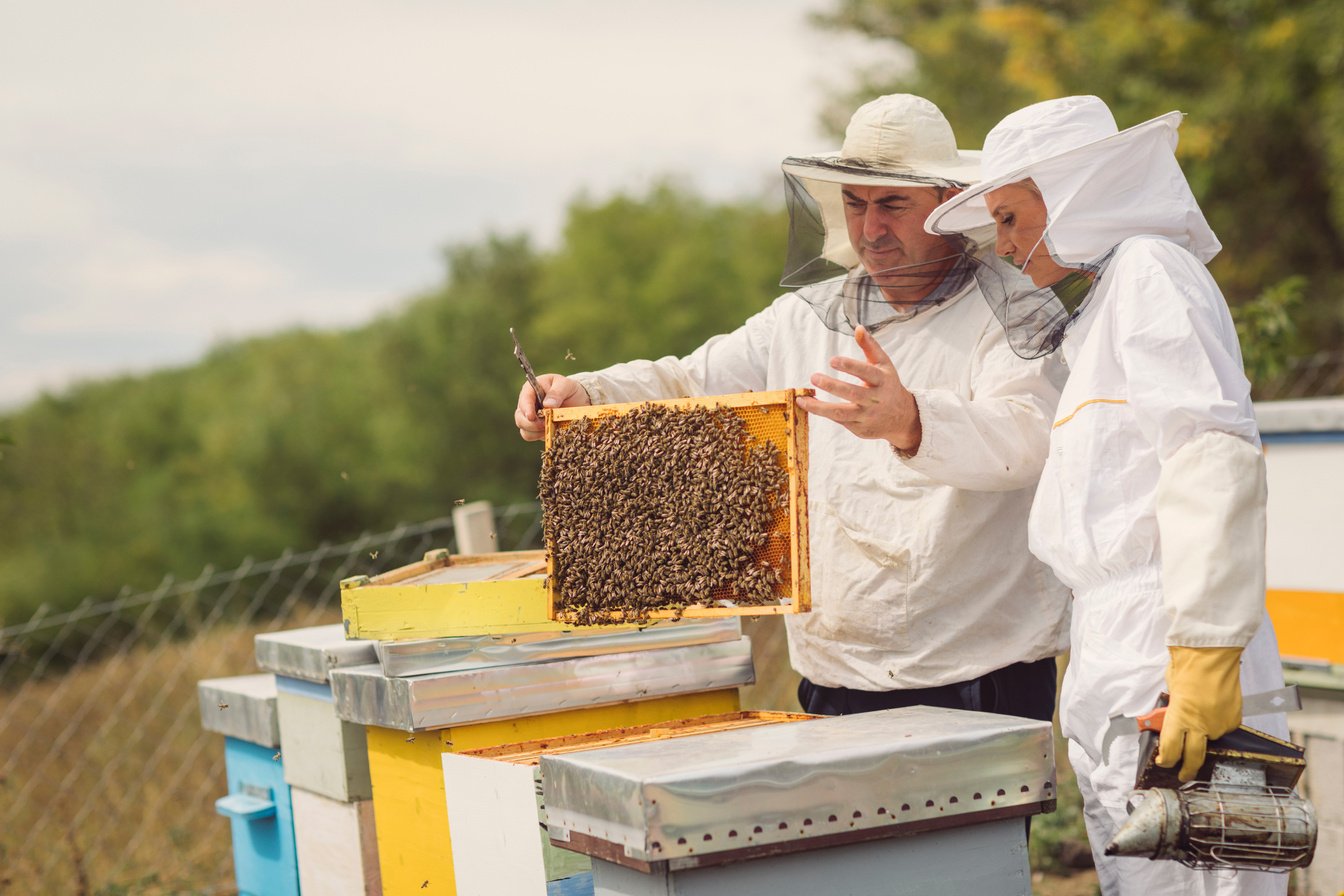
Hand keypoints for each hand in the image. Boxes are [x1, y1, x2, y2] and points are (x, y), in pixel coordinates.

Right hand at [514, 374, 590, 441]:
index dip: (526, 409)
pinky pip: (534, 437)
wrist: (577, 400)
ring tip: (550, 428)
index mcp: (531, 391)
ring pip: (525, 431)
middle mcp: (527, 406)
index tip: (531, 417)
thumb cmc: (568, 389)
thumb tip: (548, 404)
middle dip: (530, 424)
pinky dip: (542, 437)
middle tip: (544, 425)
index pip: (524, 400)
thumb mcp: (565, 385)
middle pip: (520, 418)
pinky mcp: (538, 431)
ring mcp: (531, 420)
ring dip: (536, 433)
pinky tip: (552, 433)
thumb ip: (557, 392)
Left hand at [795, 326, 920, 452]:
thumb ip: (870, 346)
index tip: (832, 360)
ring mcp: (868, 416)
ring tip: (803, 399)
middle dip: (832, 386)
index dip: (850, 366)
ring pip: (842, 413)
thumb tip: (858, 328)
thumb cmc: (888, 385)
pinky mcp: (860, 429)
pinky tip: (809, 405)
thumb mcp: (884, 365)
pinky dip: (824, 413)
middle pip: (853, 393)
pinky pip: (840, 421)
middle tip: (814, 377)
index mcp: (883, 380)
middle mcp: (876, 399)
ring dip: (820, 407)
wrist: (902, 417)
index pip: (867, 372)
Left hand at [1155, 645, 1243, 781]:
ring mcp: (1220, 724)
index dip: (1166, 760)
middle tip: (1183, 775)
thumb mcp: (1171, 691)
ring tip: (1199, 720)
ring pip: (1210, 739)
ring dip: (1203, 736)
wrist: (1212, 654)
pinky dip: (1217, 723)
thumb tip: (1170, 719)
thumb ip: (1172, 710)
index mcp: (1179, 719)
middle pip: (1193, 758)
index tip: (1163, 762)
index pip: (1171, 750)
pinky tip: (1213, 711)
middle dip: (1187, 769)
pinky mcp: (1235, 720)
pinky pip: (1223, 728)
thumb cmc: (1187, 667)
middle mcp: (1201, 726)